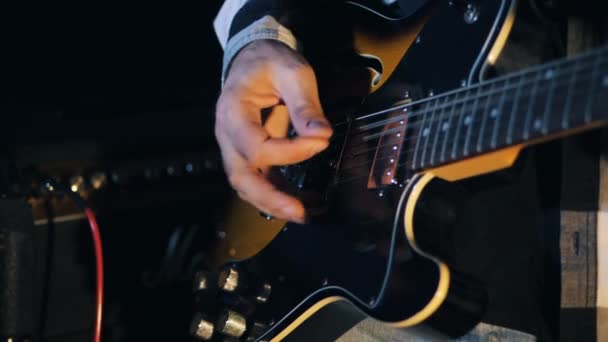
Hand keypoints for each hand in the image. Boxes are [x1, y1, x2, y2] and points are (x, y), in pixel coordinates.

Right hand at [215, 40, 332, 222]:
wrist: (254, 58)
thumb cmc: (270, 62)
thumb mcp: (292, 72)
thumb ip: (306, 105)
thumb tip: (323, 136)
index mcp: (232, 112)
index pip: (257, 146)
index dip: (290, 152)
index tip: (322, 141)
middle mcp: (227, 135)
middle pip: (240, 177)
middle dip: (270, 199)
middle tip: (301, 213)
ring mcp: (235, 148)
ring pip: (246, 185)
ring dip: (273, 204)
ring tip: (303, 214)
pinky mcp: (248, 154)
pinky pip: (258, 180)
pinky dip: (277, 195)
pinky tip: (301, 202)